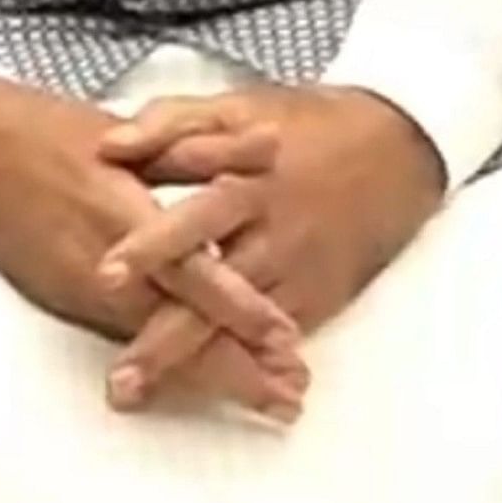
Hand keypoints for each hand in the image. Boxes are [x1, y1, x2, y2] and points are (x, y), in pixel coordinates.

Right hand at [0, 80, 305, 421]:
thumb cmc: (56, 133)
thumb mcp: (138, 132)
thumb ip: (208, 149)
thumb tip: (276, 146)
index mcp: (130, 218)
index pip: (198, 278)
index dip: (245, 313)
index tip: (291, 342)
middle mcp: (109, 270)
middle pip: (184, 333)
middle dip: (239, 370)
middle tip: (291, 396)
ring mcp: (87, 295)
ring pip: (160, 347)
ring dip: (214, 375)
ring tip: (266, 398)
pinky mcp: (71, 303)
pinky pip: (131, 340)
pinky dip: (171, 363)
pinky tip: (203, 378)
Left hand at [92, 86, 445, 412]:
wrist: (398, 149)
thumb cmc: (304, 127)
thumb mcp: (240, 106)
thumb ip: (171, 123)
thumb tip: (109, 144)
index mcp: (249, 178)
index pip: (194, 216)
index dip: (151, 244)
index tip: (104, 274)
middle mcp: (273, 231)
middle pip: (214, 289)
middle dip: (165, 333)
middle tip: (119, 373)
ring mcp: (296, 270)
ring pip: (236, 327)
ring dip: (188, 364)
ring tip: (135, 393)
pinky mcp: (317, 296)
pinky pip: (274, 340)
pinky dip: (242, 370)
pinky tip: (202, 396)